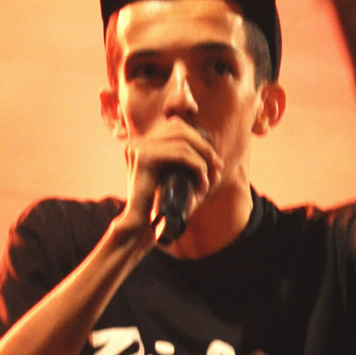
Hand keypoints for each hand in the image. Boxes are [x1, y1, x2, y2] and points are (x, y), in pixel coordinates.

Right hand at [117, 121, 219, 242]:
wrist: (141, 228)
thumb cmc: (163, 208)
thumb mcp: (181, 183)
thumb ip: (195, 168)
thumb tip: (217, 161)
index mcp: (144, 144)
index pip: (176, 126)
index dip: (199, 139)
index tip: (214, 162)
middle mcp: (138, 142)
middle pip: (180, 127)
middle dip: (204, 147)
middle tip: (217, 167)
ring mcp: (137, 147)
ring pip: (183, 140)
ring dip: (203, 160)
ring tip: (208, 181)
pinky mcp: (142, 157)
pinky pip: (180, 153)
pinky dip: (197, 167)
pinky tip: (202, 186)